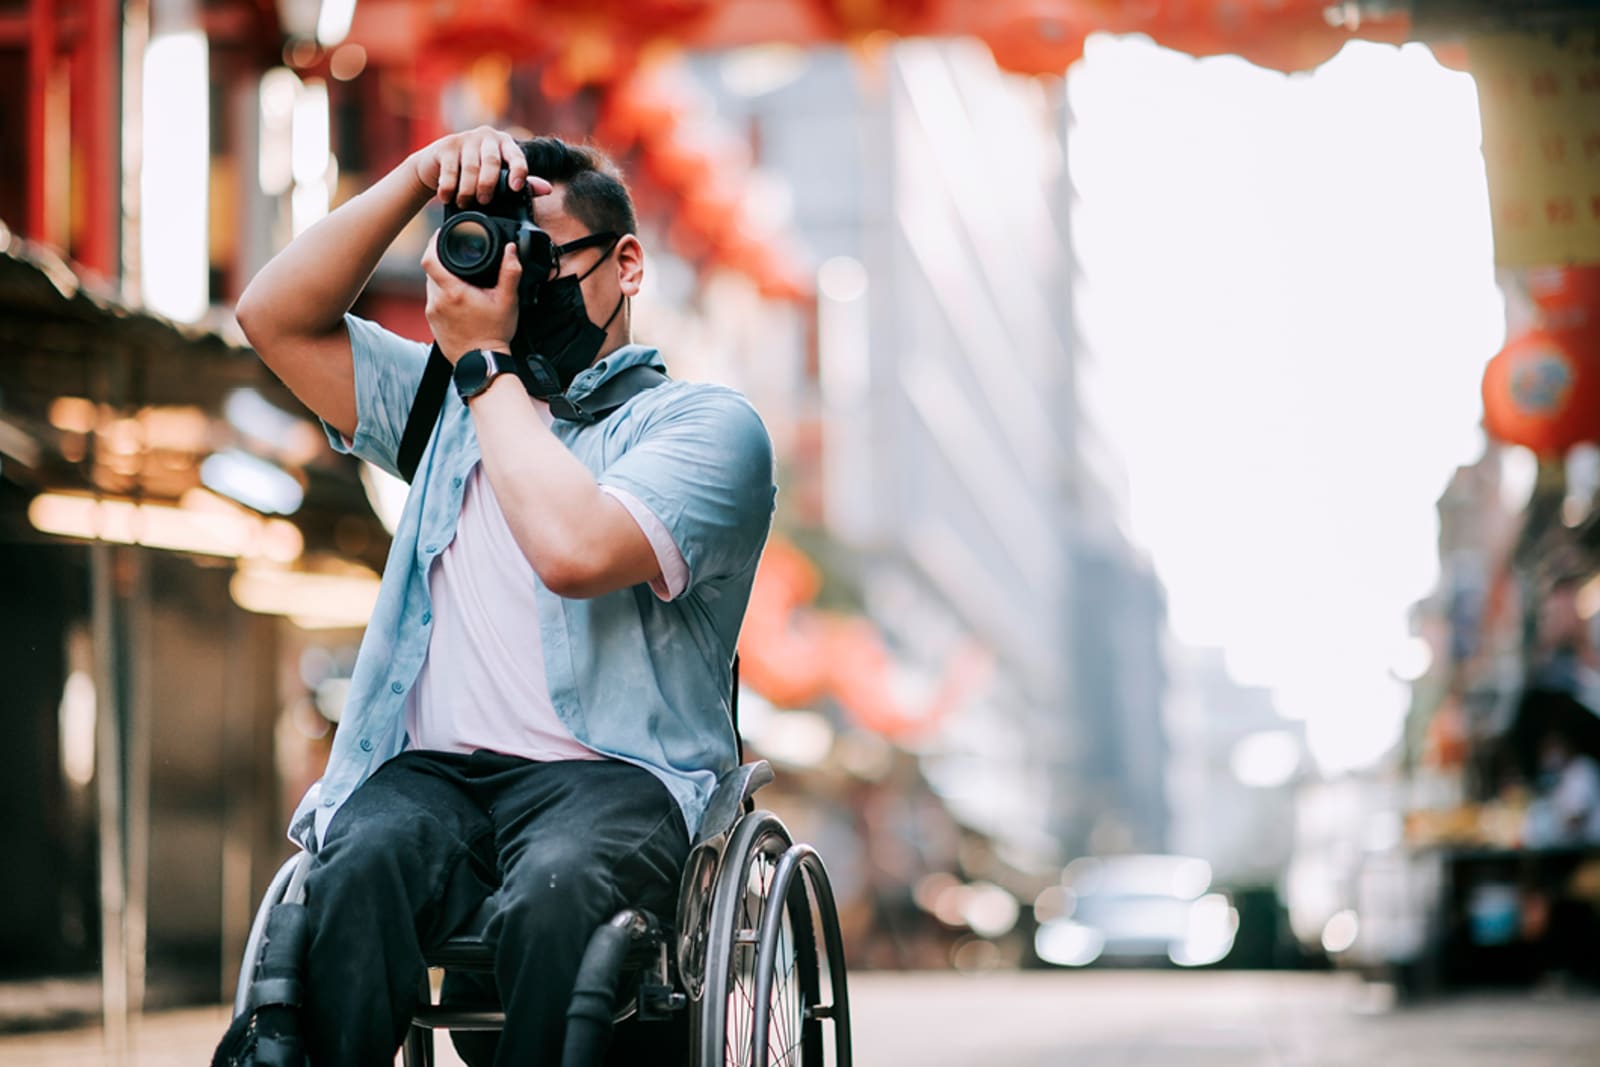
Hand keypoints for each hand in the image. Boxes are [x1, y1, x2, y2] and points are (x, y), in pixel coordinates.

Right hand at [412, 126, 552, 206]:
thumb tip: (547, 189)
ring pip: (471, 167)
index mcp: (505, 144)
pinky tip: (447, 198)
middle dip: (488, 184)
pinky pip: (450, 169)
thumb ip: (522, 182)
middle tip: (484, 201)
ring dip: (468, 190)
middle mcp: (487, 137)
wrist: (438, 165)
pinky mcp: (446, 145)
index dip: (519, 171)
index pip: (516, 156)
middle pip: (492, 162)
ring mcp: (466, 139)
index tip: (516, 187)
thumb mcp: (499, 177)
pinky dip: (449, 187)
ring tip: (465, 203)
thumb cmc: (475, 173)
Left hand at [422, 235, 520, 363]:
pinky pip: (434, 300)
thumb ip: (510, 272)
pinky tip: (460, 299)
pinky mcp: (432, 322)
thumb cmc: (494, 334)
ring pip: (432, 285)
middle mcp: (437, 300)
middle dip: (443, 261)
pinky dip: (444, 294)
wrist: (482, 363)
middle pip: (431, 270)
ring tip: (463, 280)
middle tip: (458, 257)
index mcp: (453, 291)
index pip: (429, 258)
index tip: (441, 234)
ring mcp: (432, 312)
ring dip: (443, 279)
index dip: (433, 241)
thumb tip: (511, 250)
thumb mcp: (508, 301)